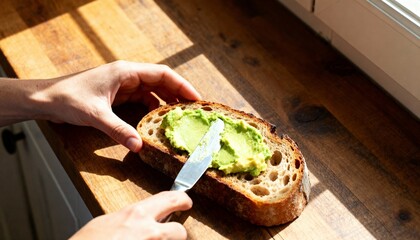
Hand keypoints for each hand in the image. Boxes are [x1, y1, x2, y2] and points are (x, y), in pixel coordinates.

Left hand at [39, 61, 200, 151]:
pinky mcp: (117, 96)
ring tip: (178, 118)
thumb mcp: (96, 115)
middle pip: (161, 82)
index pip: (162, 74)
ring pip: (152, 92)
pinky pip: (141, 101)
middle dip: (177, 95)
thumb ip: (119, 130)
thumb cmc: (67, 98)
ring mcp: (122, 85)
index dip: (182, 85)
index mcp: (125, 72)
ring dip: (165, 103)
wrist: (46, 100)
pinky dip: (150, 110)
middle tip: (192, 111)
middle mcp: (127, 76)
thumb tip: (139, 146)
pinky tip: (156, 121)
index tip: (195, 99)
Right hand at [70, 191, 192, 239]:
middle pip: (180, 230)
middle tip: (168, 234)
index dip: (182, 199)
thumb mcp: (106, 222)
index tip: (185, 201)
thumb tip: (139, 219)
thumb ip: (129, 219)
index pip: (171, 199)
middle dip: (176, 232)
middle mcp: (149, 232)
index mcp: (136, 215)